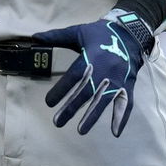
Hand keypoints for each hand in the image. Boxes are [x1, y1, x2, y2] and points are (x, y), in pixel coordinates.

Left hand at [33, 9, 154, 136]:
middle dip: (71, 108)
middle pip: (86, 92)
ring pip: (104, 101)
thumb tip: (34, 37)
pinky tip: (115, 133)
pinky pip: (126, 103)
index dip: (61, 90)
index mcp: (91, 57)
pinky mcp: (128, 85)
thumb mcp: (78, 32)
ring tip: (80, 130)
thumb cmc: (101, 34)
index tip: (48, 102)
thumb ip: (56, 36)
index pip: (74, 76)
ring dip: (92, 117)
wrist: (131, 33)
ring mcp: (118, 80)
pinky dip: (122, 118)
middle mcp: (104, 71)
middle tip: (57, 122)